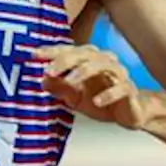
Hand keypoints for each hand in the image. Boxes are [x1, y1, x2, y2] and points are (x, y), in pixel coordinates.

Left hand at [33, 45, 152, 128]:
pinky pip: (122, 87)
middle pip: (85, 54)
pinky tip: (97, 101)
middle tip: (49, 70)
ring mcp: (119, 74)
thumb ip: (59, 88)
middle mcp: (104, 62)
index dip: (52, 51)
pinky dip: (109, 94)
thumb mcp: (74, 97)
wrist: (130, 114)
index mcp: (89, 60)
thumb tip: (42, 80)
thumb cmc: (101, 100)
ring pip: (103, 65)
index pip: (69, 51)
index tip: (35, 54)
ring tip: (69, 82)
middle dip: (65, 60)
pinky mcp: (130, 90)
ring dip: (84, 72)